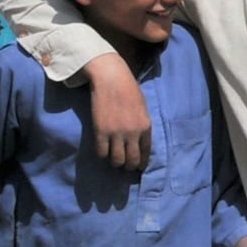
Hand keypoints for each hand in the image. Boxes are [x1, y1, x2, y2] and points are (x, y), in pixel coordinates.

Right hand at [81, 54, 151, 171]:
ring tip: (114, 161)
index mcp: (145, 127)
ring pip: (116, 160)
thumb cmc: (128, 89)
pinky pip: (101, 152)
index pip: (146, 153)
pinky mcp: (100, 131)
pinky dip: (103, 155)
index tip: (139, 168)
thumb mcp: (142, 108)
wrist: (111, 78)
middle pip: (131, 160)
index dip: (142, 163)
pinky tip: (103, 152)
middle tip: (125, 166)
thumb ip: (142, 125)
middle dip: (129, 167)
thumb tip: (139, 141)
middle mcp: (132, 133)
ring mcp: (116, 133)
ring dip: (116, 163)